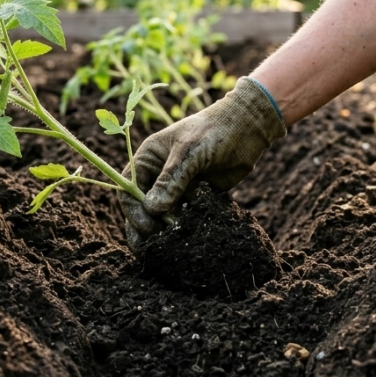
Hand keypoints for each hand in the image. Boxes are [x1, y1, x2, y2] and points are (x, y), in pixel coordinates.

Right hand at [121, 77, 285, 244]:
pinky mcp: (195, 199)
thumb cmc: (214, 131)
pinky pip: (184, 218)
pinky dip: (183, 230)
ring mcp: (177, 188)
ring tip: (171, 246)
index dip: (134, 210)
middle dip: (144, 228)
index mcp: (148, 160)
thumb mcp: (190, 151)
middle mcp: (158, 176)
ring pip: (162, 217)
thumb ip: (172, 179)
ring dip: (164, 232)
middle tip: (153, 247)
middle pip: (141, 208)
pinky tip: (188, 241)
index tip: (147, 225)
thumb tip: (153, 209)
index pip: (128, 189)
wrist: (247, 129)